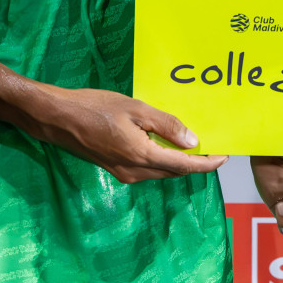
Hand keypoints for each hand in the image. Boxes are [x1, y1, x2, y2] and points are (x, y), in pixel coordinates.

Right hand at [27, 86, 226, 183]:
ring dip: (179, 162)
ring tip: (193, 143)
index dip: (207, 164)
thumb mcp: (135, 109)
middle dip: (195, 163)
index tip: (224, 157)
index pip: (184, 167)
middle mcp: (134, 172)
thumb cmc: (94, 108)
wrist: (57, 119)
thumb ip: (165, 125)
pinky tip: (165, 143)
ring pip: (161, 172)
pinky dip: (162, 160)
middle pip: (175, 172)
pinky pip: (147, 169)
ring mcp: (123, 173)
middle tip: (212, 145)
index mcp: (142, 156)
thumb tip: (192, 141)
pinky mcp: (115, 169)